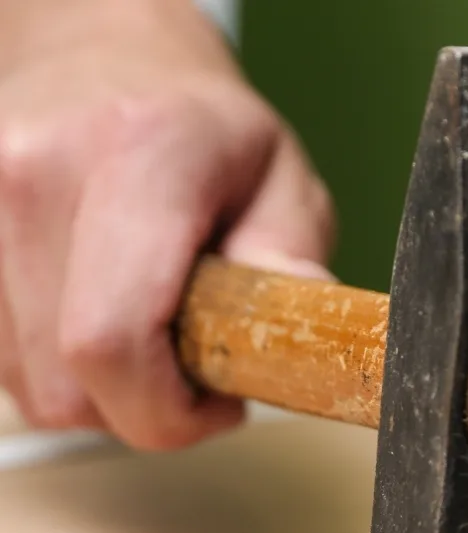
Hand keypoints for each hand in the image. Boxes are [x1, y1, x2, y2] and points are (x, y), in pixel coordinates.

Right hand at [0, 0, 334, 448]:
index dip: (166, 413)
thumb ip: (292, 267)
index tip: (217, 402)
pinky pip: (5, 365)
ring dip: (100, 393)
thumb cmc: (206, 128)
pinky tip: (102, 321)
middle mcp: (36, 175)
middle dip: (143, 410)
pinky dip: (61, 371)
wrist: (102, 49)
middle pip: (68, 386)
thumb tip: (301, 347)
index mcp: (139, 158)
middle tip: (194, 372)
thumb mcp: (284, 184)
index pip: (111, 341)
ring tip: (150, 336)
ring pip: (32, 388)